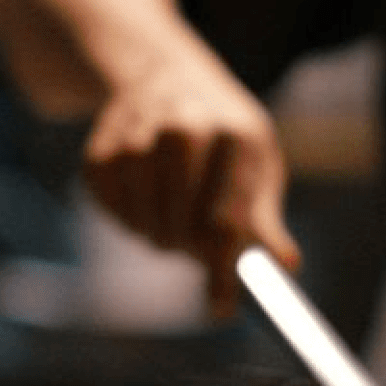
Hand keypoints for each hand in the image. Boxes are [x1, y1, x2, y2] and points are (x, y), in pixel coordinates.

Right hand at [82, 43, 300, 315]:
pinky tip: (148, 197)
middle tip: (201, 247)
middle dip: (194, 252)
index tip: (220, 309)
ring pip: (146, 227)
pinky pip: (114, 215)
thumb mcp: (259, 165)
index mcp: (232, 133)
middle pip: (182, 231)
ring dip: (163, 237)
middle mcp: (181, 129)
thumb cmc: (227, 136)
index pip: (224, 222)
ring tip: (177, 213)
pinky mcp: (99, 152)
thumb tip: (287, 265)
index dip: (221, 272)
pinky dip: (132, 220)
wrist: (168, 76)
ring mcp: (134, 138)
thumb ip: (266, 219)